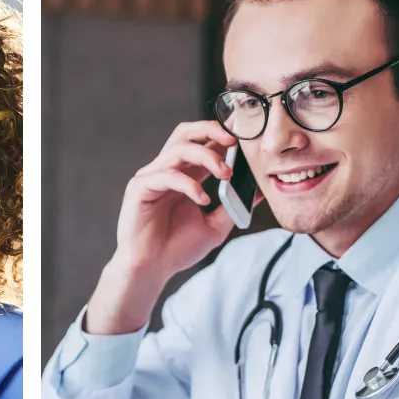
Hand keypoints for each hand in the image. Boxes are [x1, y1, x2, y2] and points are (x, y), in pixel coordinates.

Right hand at [84, 121, 263, 333]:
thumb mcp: (216, 225)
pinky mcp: (139, 188)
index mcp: (185, 175)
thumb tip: (259, 190)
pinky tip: (202, 200)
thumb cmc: (177, 248)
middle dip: (211, 129)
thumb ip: (234, 205)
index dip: (224, 133)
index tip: (247, 132)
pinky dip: (189, 184)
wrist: (151, 269)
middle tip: (235, 141)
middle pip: (185, 133)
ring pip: (178, 149)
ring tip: (225, 174)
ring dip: (207, 157)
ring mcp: (151, 177)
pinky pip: (166, 175)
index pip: (203, 142)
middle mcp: (167, 171)